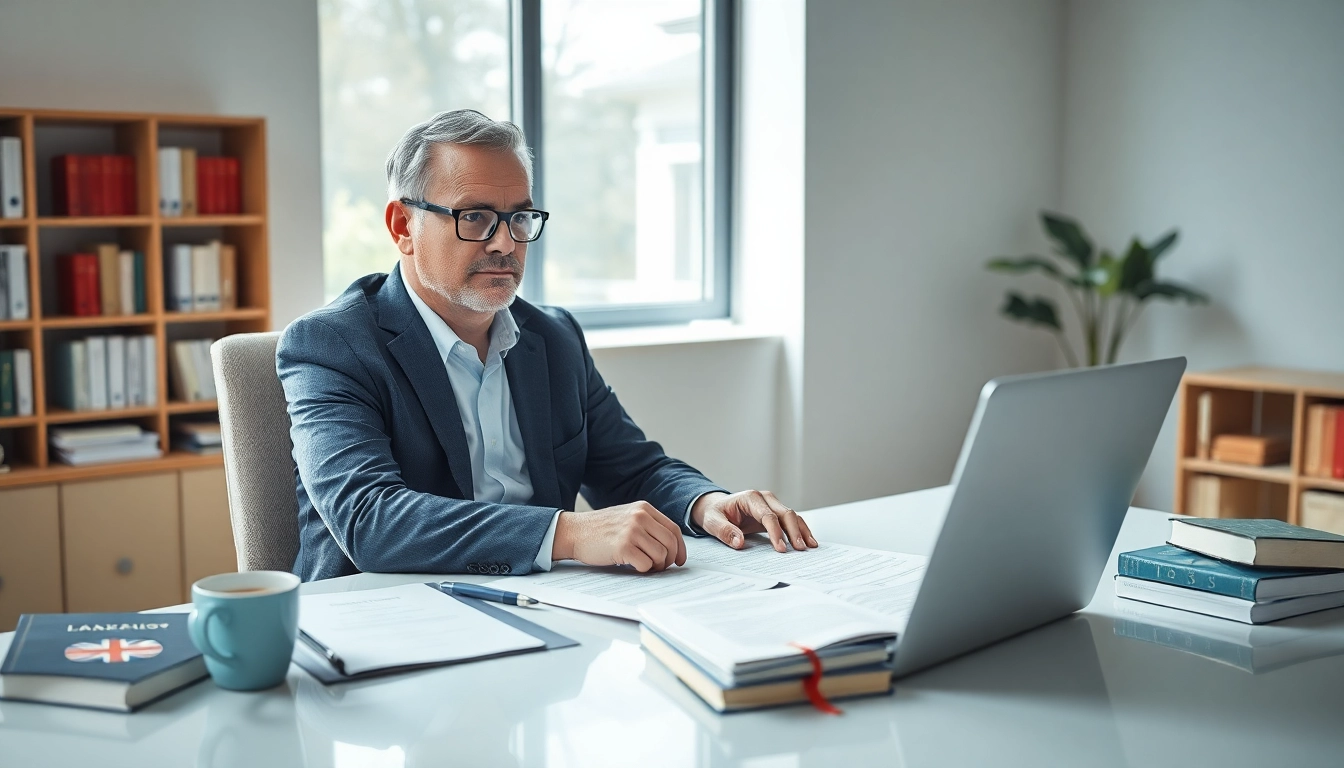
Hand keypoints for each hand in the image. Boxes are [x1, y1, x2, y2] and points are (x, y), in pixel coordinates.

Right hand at [552, 502, 686, 572]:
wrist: (575, 531)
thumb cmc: (600, 529)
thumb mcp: (626, 517)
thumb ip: (647, 524)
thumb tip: (670, 546)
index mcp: (643, 508)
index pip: (673, 529)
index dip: (680, 547)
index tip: (679, 560)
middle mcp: (640, 517)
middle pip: (670, 543)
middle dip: (670, 559)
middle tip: (661, 567)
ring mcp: (632, 531)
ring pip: (661, 555)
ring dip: (656, 566)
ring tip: (644, 565)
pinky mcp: (623, 546)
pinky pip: (646, 564)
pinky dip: (643, 569)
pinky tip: (633, 565)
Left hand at [691, 491, 817, 552]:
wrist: (717, 508)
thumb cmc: (715, 513)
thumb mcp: (713, 522)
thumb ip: (724, 531)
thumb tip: (739, 542)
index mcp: (750, 498)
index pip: (768, 515)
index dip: (776, 532)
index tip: (780, 549)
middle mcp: (765, 499)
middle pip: (785, 513)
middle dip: (794, 532)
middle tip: (800, 549)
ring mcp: (772, 505)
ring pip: (792, 516)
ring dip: (802, 531)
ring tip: (810, 546)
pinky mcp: (775, 513)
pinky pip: (791, 521)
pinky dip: (800, 530)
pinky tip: (808, 542)